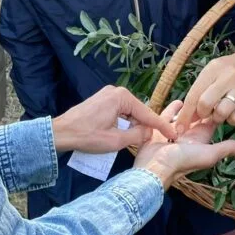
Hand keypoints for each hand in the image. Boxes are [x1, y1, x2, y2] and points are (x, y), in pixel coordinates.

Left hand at [51, 85, 176, 153]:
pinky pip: (120, 112)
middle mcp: (116, 91)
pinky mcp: (102, 101)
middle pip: (138, 112)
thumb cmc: (86, 136)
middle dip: (144, 127)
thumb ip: (137, 136)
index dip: (161, 126)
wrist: (60, 133)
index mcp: (122, 97)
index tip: (175, 135)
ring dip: (132, 126)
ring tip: (134, 141)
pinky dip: (124, 123)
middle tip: (150, 142)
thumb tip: (149, 133)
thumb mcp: (115, 141)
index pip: (147, 114)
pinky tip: (122, 134)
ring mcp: (108, 94)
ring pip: (129, 113)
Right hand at [134, 100, 234, 188]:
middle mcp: (188, 135)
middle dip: (201, 105)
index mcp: (200, 138)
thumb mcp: (209, 154)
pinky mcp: (159, 130)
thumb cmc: (183, 161)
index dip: (216, 110)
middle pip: (196, 116)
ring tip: (193, 93)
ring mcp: (173, 132)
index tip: (221, 96)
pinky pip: (166, 117)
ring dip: (187, 107)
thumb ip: (226, 149)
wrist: (154, 167)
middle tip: (206, 89)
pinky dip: (171, 110)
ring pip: (182, 116)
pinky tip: (177, 101)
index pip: (211, 120)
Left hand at [175, 45, 234, 131]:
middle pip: (205, 104)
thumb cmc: (234, 67)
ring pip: (221, 113)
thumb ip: (201, 89)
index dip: (185, 114)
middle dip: (202, 114)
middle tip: (206, 114)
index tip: (179, 127)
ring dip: (217, 118)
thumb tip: (187, 115)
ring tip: (221, 111)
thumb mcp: (216, 70)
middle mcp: (227, 76)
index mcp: (214, 68)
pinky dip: (231, 120)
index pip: (193, 94)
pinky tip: (233, 112)